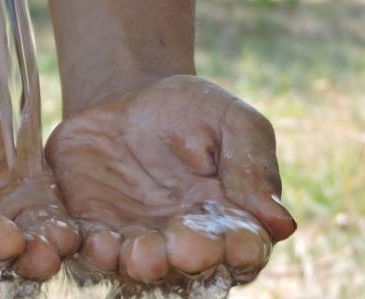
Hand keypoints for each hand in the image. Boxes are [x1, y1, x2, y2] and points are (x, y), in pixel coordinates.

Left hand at [45, 75, 295, 285]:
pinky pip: (84, 245)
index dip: (240, 250)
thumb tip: (281, 221)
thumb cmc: (192, 111)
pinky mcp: (89, 228)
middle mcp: (180, 243)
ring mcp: (133, 240)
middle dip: (183, 261)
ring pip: (134, 265)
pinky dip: (83, 248)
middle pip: (187, 266)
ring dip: (133, 263)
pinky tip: (85, 241)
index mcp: (228, 223)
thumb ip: (252, 166)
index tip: (238, 244)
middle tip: (178, 251)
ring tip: (132, 253)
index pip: (241, 248)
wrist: (127, 99)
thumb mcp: (231, 123)